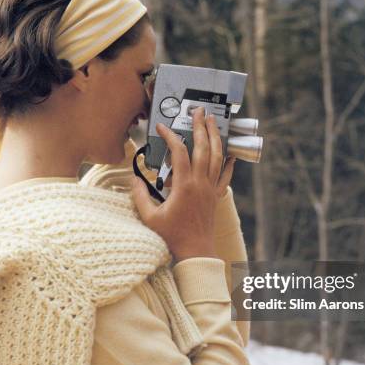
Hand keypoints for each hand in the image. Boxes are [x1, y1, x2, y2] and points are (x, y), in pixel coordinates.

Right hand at [132, 107, 235, 261]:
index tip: (162, 127)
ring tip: (213, 122)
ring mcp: (211, 189)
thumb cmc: (173, 236)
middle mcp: (200, 184)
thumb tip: (134, 179)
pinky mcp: (216, 197)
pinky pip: (225, 176)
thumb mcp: (150, 217)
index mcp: (184, 186)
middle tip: (199, 111)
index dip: (171, 136)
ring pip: (217, 158)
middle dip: (201, 127)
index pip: (179, 153)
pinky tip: (230, 154)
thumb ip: (140, 196)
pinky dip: (228, 163)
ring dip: (215, 138)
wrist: (195, 252)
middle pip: (204, 149)